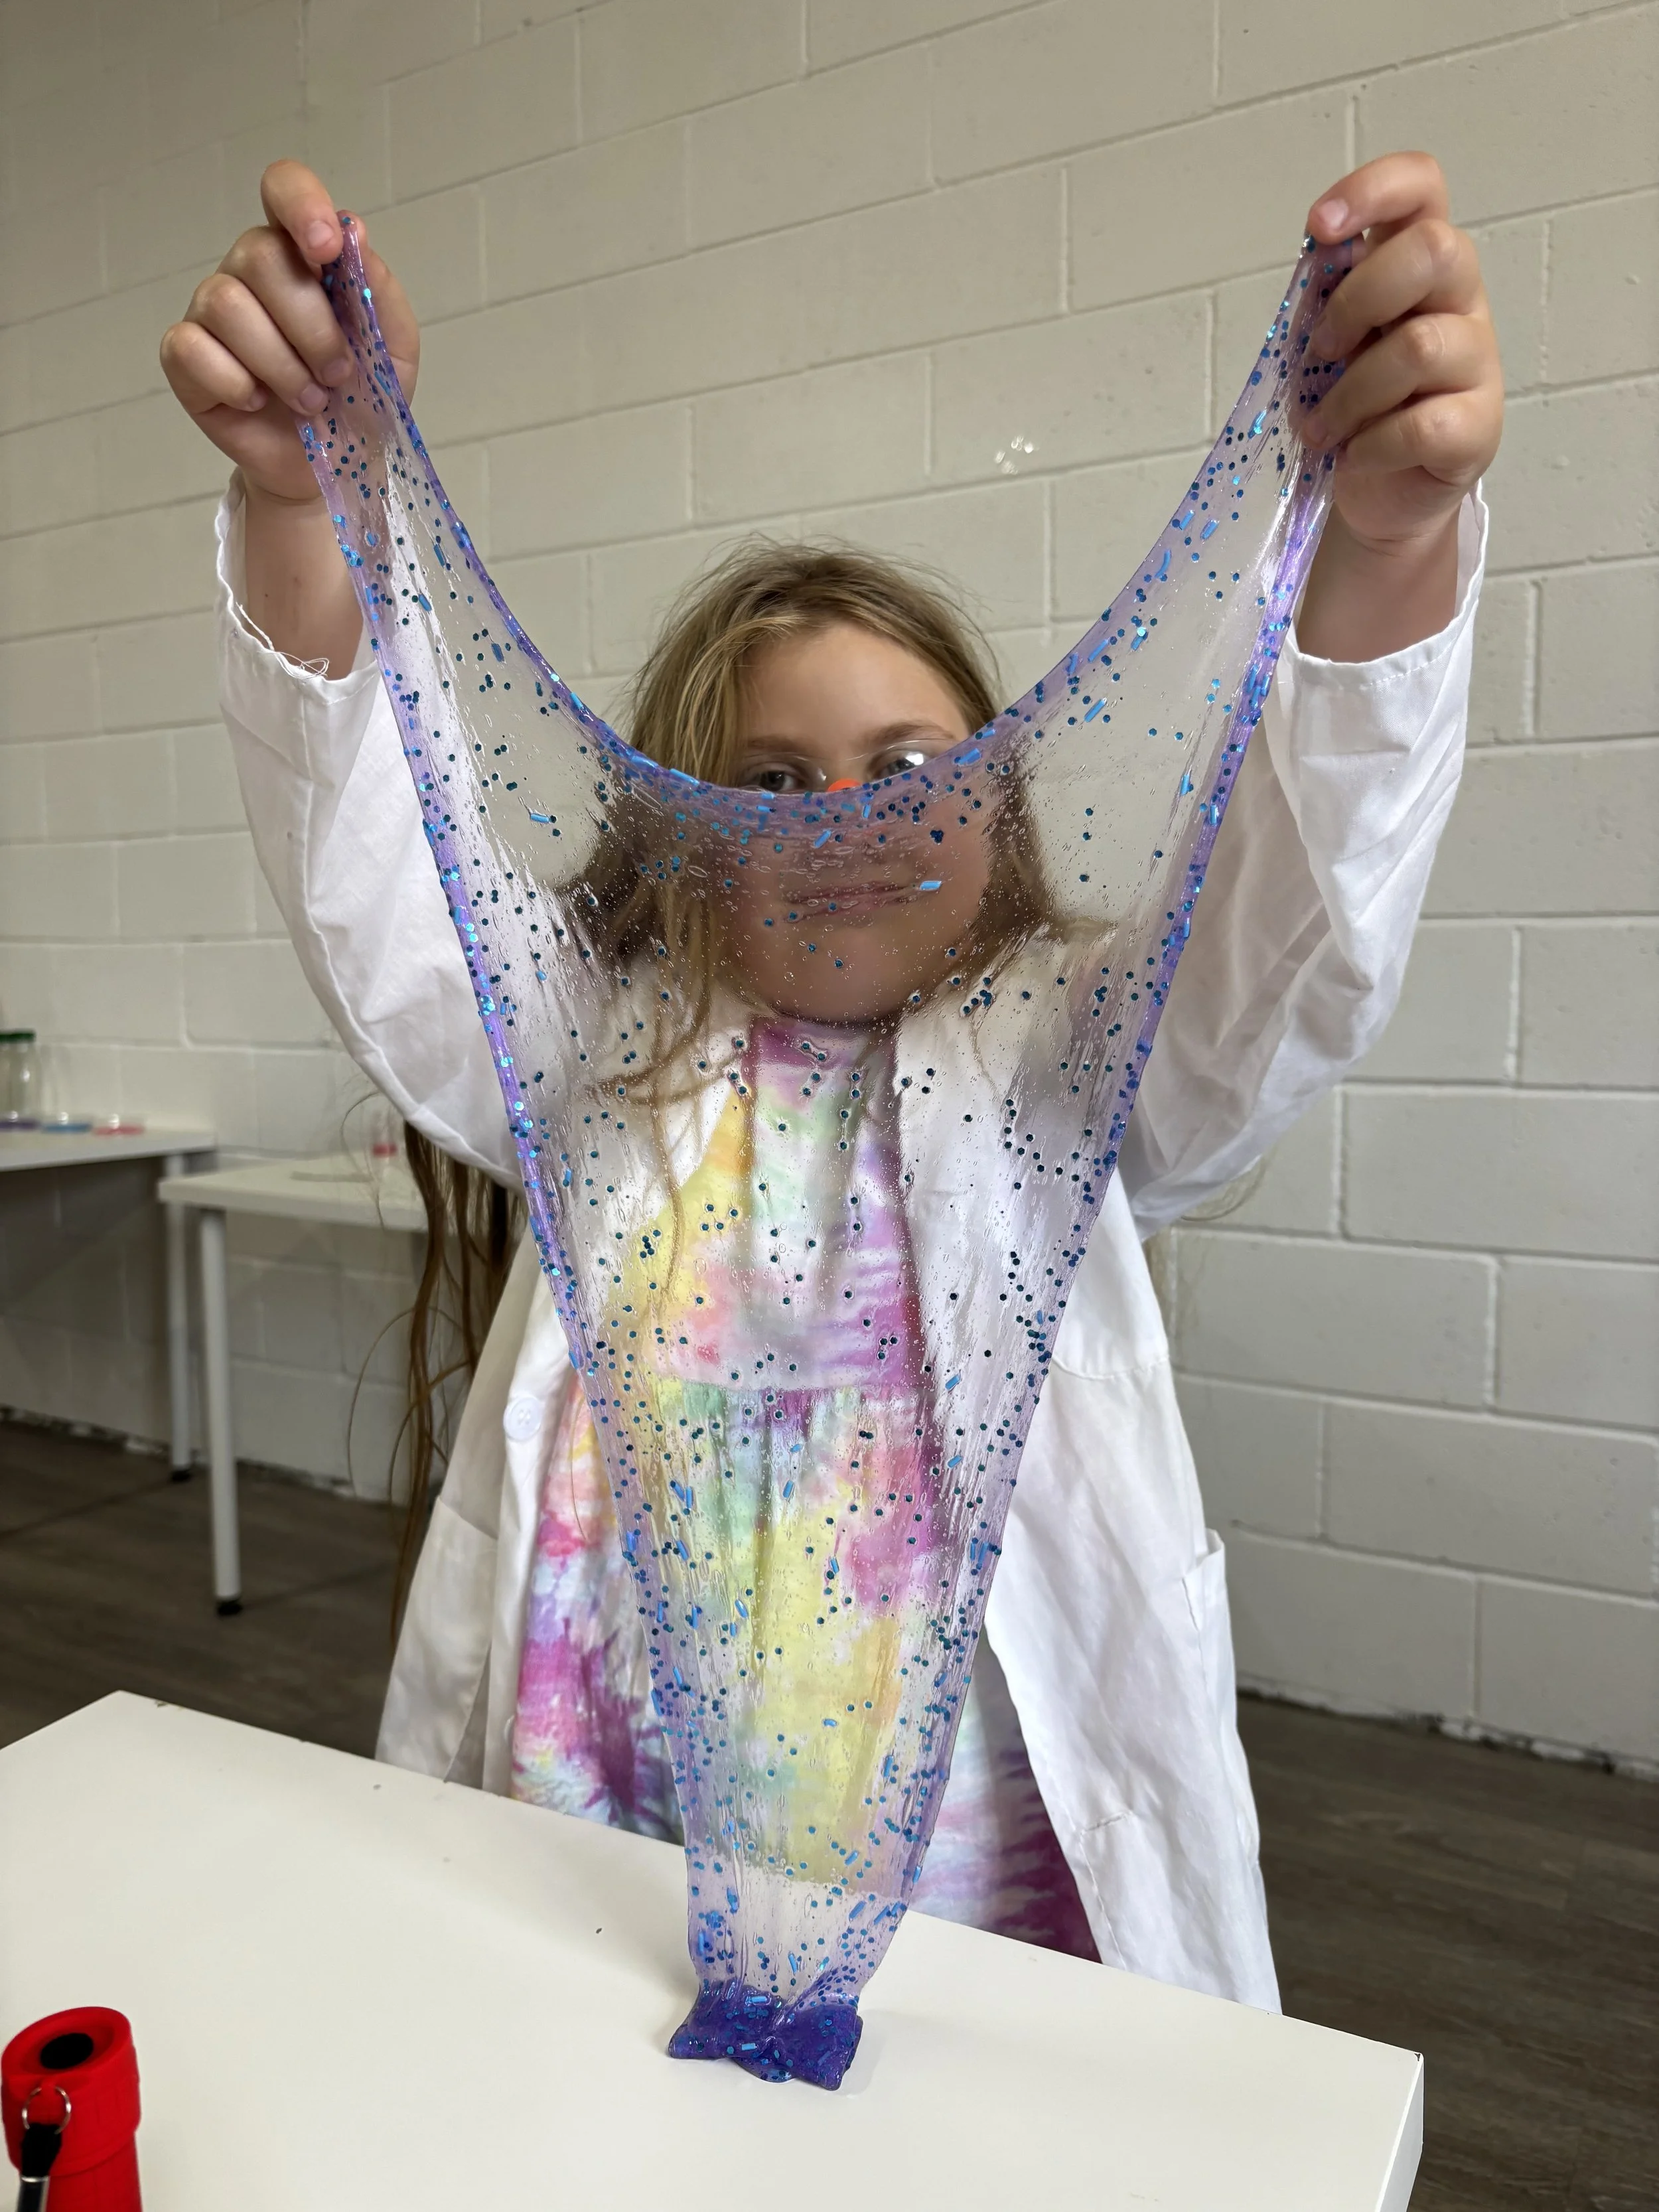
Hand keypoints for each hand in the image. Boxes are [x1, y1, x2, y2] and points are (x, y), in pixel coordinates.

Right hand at [159, 160, 419, 507]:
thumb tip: (354, 234)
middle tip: (338, 374)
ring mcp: (211, 312)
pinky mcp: (185, 357)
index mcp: (302, 255)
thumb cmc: (361, 401)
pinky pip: (192, 349)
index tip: (326, 249)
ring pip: (227, 305)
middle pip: (259, 256)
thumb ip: (380, 292)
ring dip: (280, 363)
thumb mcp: (393, 351)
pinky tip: (257, 401)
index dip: (300, 205)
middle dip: (310, 324)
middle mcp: (251, 272)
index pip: (283, 189)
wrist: (334, 467)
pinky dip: (234, 382)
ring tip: (310, 401)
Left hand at [1301, 152, 1503, 553]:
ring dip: (1350, 394)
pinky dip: (1372, 445)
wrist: (1378, 493)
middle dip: (1358, 300)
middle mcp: (1460, 299)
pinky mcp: (1479, 426)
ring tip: (1320, 431)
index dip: (1374, 190)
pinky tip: (1354, 456)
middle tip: (1320, 353)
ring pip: (1419, 346)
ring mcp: (1478, 361)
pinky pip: (1423, 424)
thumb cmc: (1352, 405)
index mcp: (1420, 264)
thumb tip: (1318, 263)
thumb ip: (1324, 301)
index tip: (1319, 226)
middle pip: (1435, 250)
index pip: (1421, 187)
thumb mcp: (1327, 345)